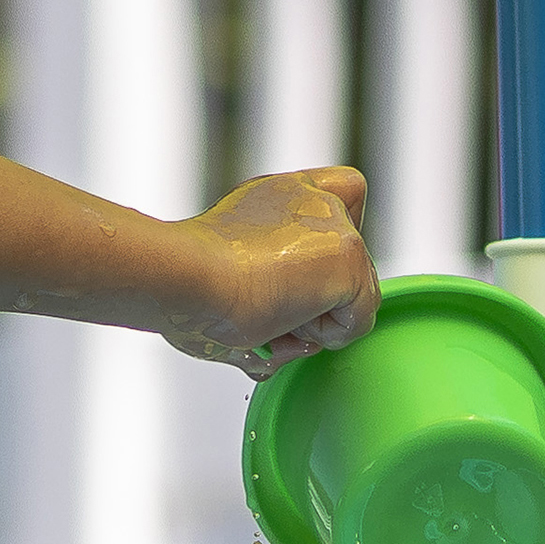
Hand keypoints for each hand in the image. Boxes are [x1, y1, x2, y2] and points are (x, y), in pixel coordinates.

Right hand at [160, 167, 378, 371]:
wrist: (184, 276)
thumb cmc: (184, 288)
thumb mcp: (225, 283)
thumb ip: (261, 300)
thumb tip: (279, 350)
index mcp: (279, 197)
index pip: (341, 194)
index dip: (336, 236)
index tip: (300, 271)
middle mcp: (311, 199)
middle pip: (351, 258)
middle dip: (320, 300)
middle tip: (271, 316)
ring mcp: (335, 224)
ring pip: (357, 294)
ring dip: (318, 321)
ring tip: (271, 319)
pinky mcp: (349, 255)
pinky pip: (360, 319)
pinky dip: (328, 337)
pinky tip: (288, 325)